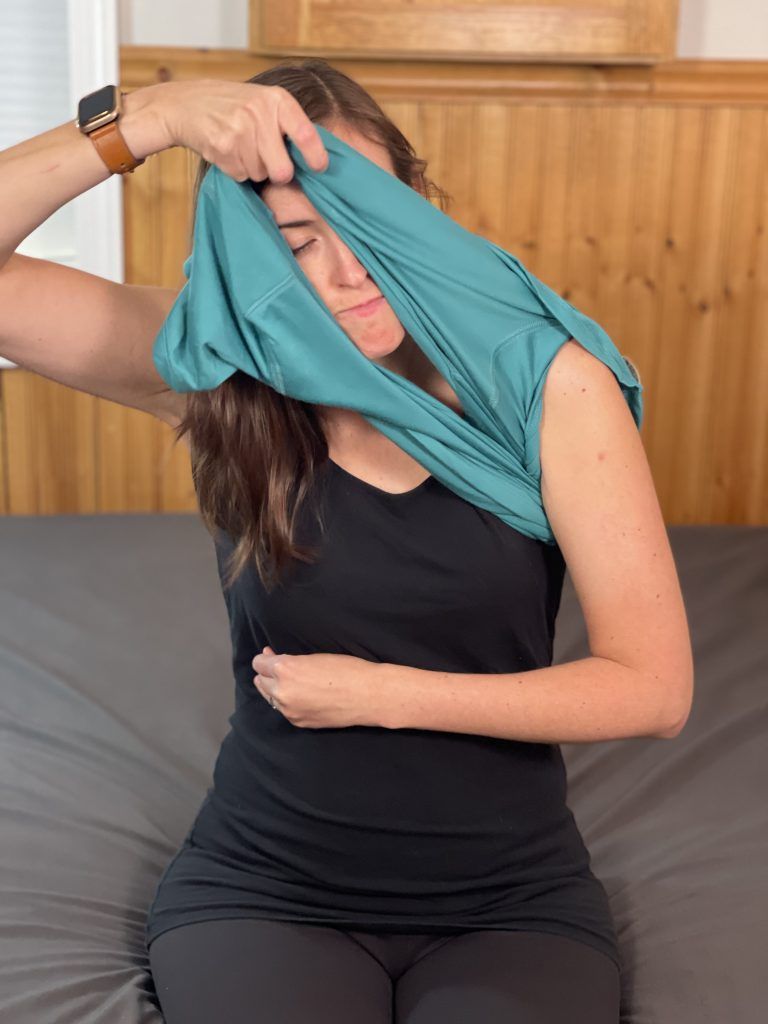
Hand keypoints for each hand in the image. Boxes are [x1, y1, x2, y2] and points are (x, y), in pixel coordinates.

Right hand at [156, 77, 328, 183]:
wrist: (187, 104)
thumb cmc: (235, 106)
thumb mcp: (264, 102)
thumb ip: (288, 124)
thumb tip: (319, 160)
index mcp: (276, 99)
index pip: (305, 134)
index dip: (315, 157)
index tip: (320, 168)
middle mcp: (259, 113)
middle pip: (283, 171)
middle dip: (278, 173)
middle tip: (269, 160)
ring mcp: (239, 130)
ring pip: (261, 175)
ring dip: (253, 168)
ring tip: (241, 146)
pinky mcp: (222, 147)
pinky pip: (241, 175)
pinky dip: (236, 169)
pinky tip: (228, 150)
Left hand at [251, 646, 385, 728]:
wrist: (368, 695)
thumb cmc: (346, 669)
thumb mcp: (314, 657)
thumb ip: (288, 660)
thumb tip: (271, 658)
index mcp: (285, 669)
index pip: (259, 663)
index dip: (265, 658)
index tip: (271, 656)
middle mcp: (282, 691)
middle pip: (260, 681)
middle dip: (267, 674)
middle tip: (281, 668)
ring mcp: (289, 710)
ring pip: (269, 697)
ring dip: (275, 689)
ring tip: (292, 682)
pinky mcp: (299, 722)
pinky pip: (283, 710)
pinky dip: (288, 702)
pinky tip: (303, 696)